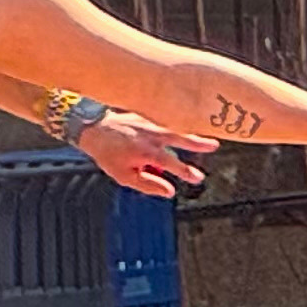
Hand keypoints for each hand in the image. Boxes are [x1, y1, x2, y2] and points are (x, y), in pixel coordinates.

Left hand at [73, 112, 214, 199]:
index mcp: (147, 152)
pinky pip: (166, 122)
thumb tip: (170, 192)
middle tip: (214, 145)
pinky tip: (187, 130)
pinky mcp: (147, 114)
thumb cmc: (108, 154)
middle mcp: (152, 135)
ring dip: (192, 135)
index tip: (199, 178)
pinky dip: (178, 127)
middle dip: (198, 143)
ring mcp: (151, 123)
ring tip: (208, 140)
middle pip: (180, 139)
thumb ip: (148, 184)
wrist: (92, 127)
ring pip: (176, 129)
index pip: (172, 163)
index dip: (186, 172)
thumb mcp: (124, 176)